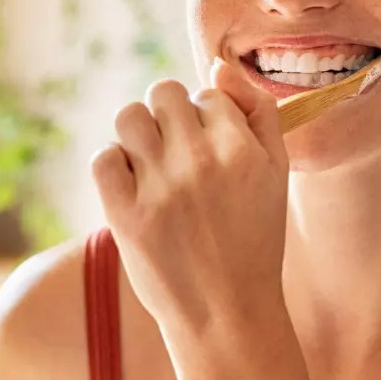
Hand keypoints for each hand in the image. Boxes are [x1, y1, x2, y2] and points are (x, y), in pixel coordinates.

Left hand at [90, 57, 289, 351]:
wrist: (228, 314)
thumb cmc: (255, 240)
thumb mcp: (277, 173)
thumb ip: (258, 112)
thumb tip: (218, 65)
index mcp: (241, 148)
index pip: (208, 93)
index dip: (207, 117)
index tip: (210, 151)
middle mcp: (200, 161)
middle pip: (164, 93)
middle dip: (169, 115)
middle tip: (177, 153)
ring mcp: (160, 188)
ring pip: (129, 117)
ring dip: (138, 134)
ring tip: (152, 164)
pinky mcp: (125, 216)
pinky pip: (103, 158)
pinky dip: (114, 166)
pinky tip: (134, 187)